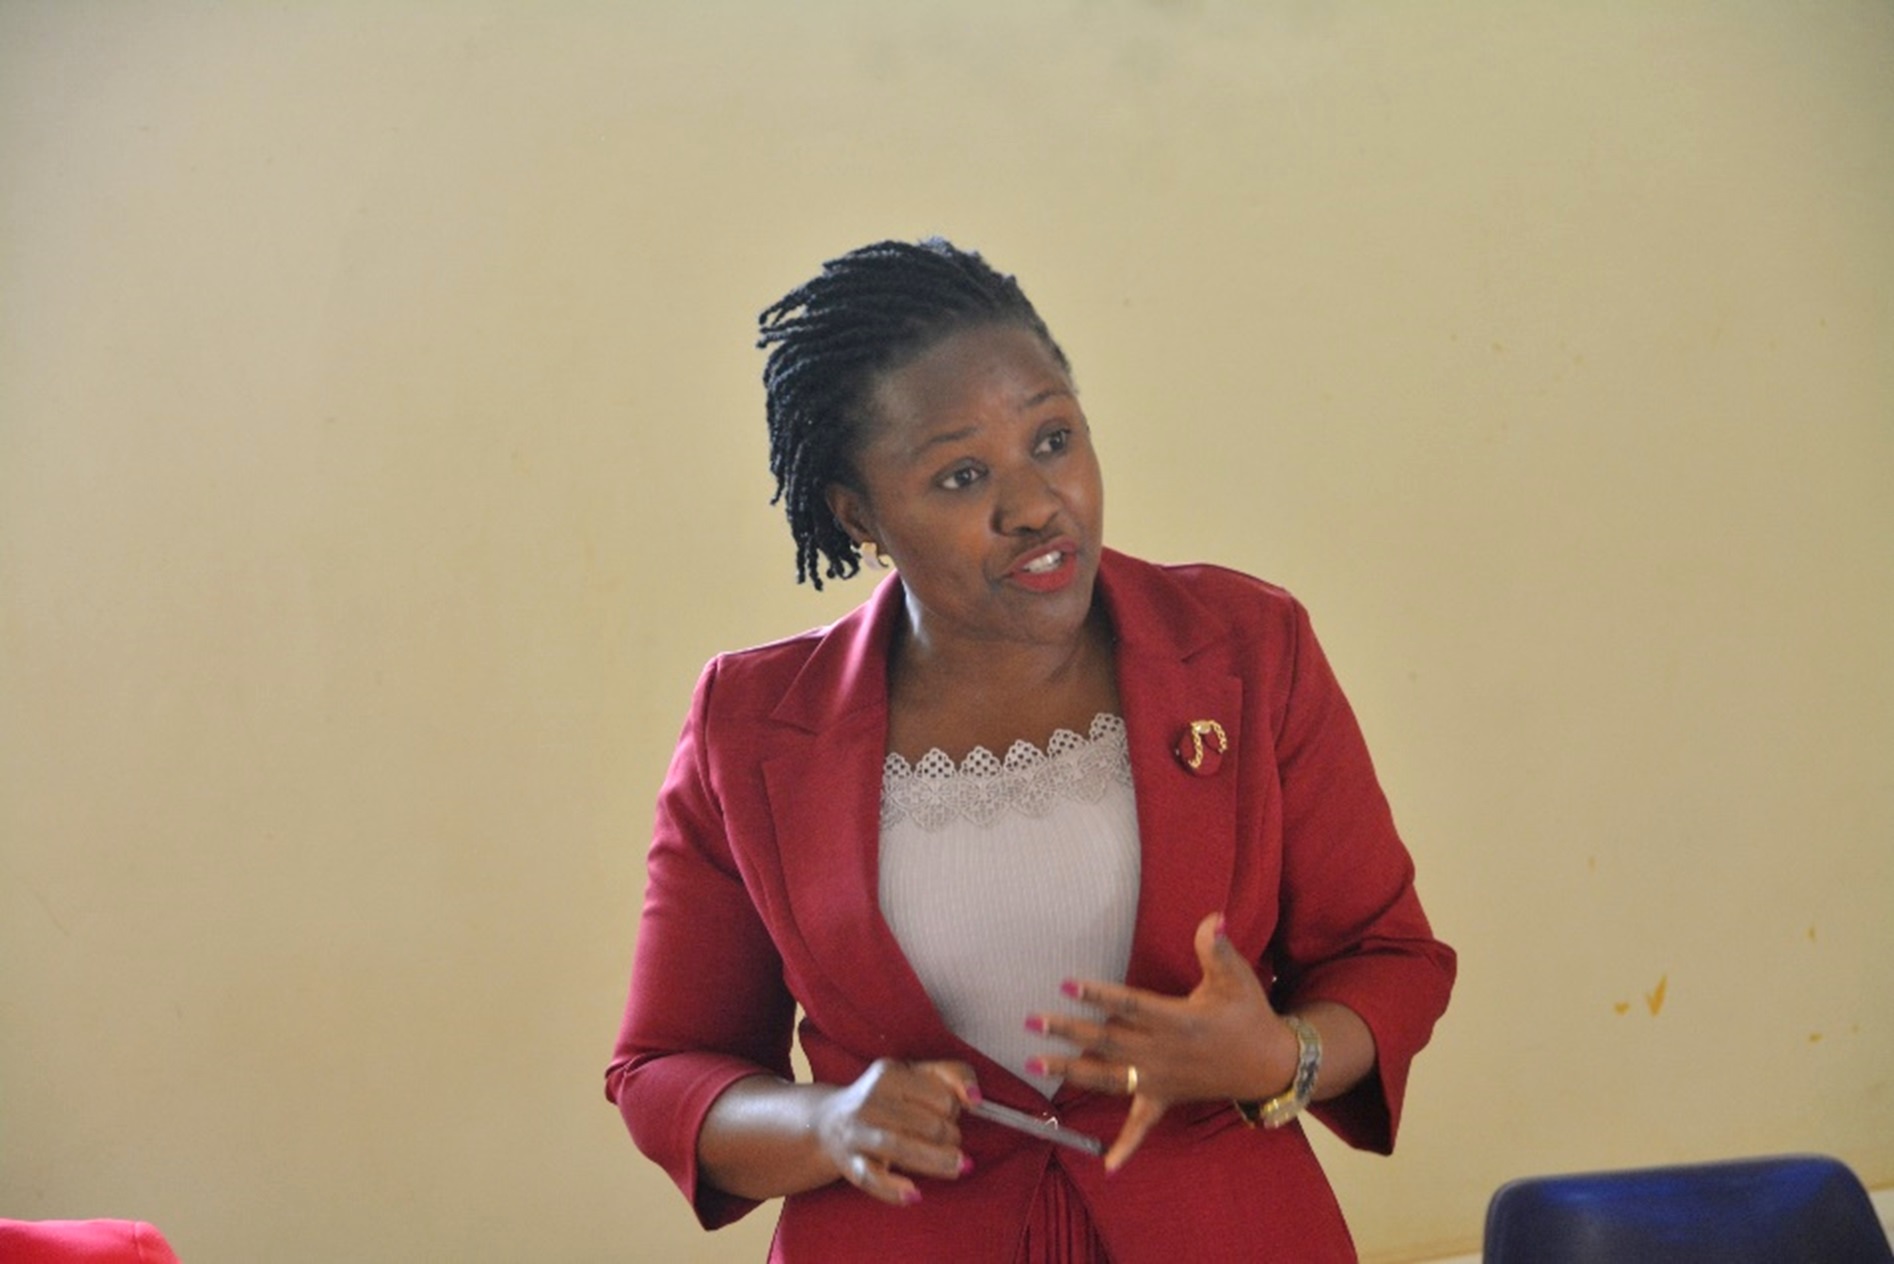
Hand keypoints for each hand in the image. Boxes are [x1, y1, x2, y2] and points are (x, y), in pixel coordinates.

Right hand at [812, 1059, 978, 1205]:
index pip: (941, 1096)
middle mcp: (870, 1100)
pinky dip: (893, 1189)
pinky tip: (914, 1195)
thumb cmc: (885, 1099)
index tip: (948, 1116)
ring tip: (958, 1167)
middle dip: (949, 1138)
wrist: (829, 1122)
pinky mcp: (850, 1164)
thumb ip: (952, 1076)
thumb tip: (976, 1099)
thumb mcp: (915, 1075)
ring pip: (900, 1147)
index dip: (954, 1110)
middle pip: (926, 1124)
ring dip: (936, 1161)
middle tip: (949, 1144)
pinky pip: (872, 1179)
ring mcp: (857, 1133)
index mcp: (890, 1073)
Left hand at [1027, 912, 1298, 1171]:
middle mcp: (1164, 1053)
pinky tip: (1107, 1166)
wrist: (1271, 1064)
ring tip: (1036, 1064)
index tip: (1066, 985)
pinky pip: (1144, 1125)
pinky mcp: (1166, 1099)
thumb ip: (1217, 948)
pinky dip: (1127, 1146)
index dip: (1099, 994)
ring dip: (1073, 1071)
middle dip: (1069, 1031)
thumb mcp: (1236, 978)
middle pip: (1109, 1041)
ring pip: (1110, 1076)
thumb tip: (1214, 918)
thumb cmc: (1248, 1014)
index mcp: (1178, 1021)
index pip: (1130, 1005)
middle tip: (1032, 1021)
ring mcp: (1162, 1080)